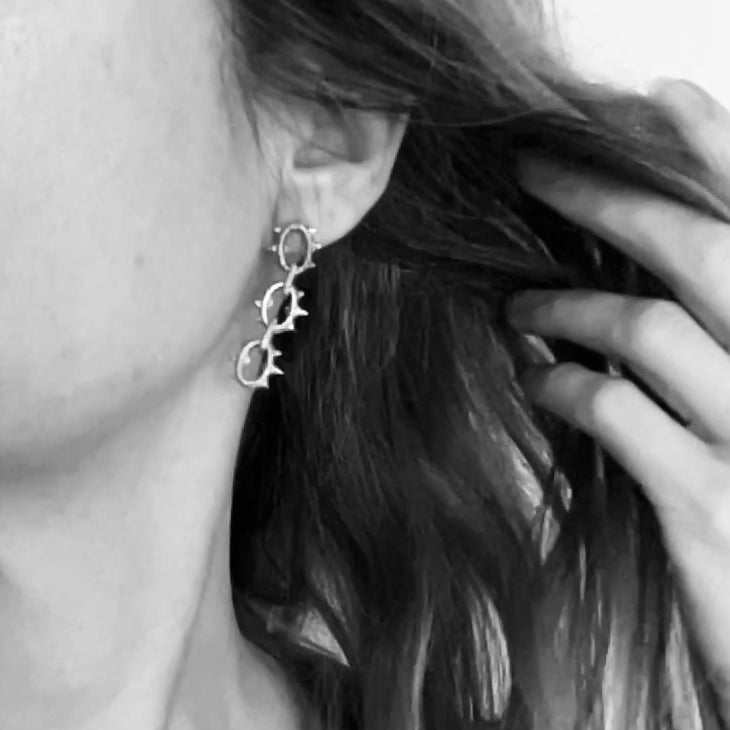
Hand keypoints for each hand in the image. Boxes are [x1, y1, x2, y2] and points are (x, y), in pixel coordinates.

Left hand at [505, 79, 729, 701]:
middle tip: (531, 169)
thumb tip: (630, 291)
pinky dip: (567, 388)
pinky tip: (538, 383)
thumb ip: (708, 345)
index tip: (657, 99)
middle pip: (704, 252)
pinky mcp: (714, 509)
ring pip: (653, 329)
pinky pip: (621, 416)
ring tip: (517, 304)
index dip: (716, 152)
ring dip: (569, 306)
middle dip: (610, 198)